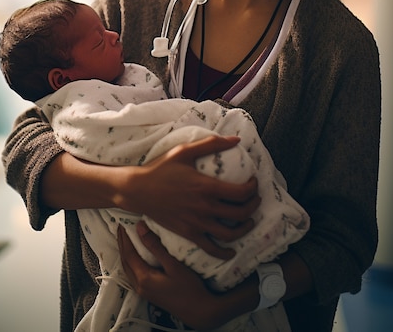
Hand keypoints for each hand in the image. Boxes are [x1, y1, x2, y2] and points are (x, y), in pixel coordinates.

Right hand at [118, 135, 259, 258]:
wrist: (138, 190)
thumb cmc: (161, 168)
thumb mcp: (184, 151)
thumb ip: (211, 144)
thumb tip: (236, 139)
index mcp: (206, 187)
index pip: (242, 193)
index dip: (253, 188)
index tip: (253, 182)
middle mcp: (205, 208)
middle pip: (241, 214)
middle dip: (254, 206)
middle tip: (255, 198)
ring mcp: (197, 224)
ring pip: (231, 234)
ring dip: (245, 228)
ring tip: (249, 220)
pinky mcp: (189, 234)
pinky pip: (212, 248)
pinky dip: (225, 252)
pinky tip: (232, 250)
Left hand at [118, 222, 228, 330]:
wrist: (199, 312)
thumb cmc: (189, 288)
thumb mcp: (173, 265)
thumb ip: (155, 246)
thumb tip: (140, 227)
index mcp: (144, 279)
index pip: (129, 253)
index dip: (125, 237)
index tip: (122, 222)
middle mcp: (139, 286)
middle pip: (125, 261)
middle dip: (121, 243)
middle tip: (120, 226)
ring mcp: (143, 292)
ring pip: (127, 268)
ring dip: (124, 252)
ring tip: (125, 238)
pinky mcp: (148, 293)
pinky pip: (132, 274)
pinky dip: (130, 261)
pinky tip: (133, 256)